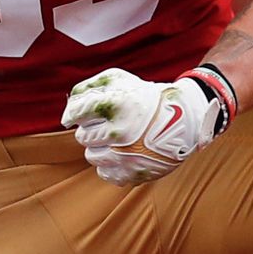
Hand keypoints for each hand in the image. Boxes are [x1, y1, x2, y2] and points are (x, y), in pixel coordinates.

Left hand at [63, 66, 231, 184]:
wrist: (185, 119)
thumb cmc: (146, 97)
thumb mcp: (120, 79)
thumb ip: (89, 88)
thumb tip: (68, 108)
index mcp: (116, 105)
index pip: (75, 112)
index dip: (74, 113)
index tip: (76, 115)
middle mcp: (120, 131)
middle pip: (82, 136)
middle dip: (92, 129)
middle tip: (108, 125)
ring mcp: (125, 155)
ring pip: (90, 155)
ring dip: (98, 147)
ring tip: (116, 139)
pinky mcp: (132, 172)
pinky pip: (104, 173)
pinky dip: (108, 165)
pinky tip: (120, 154)